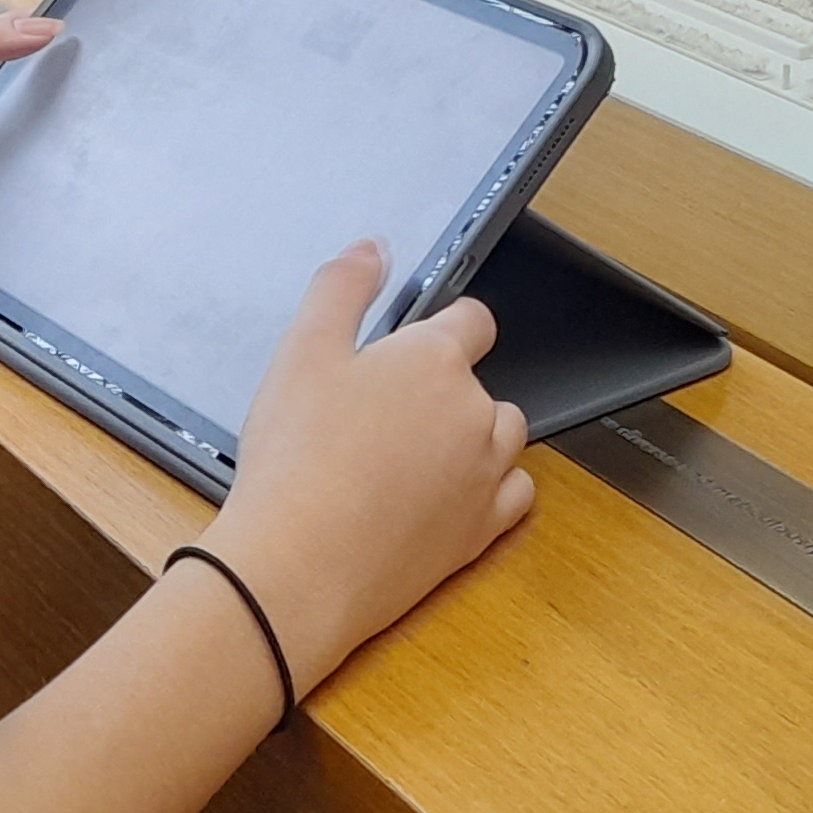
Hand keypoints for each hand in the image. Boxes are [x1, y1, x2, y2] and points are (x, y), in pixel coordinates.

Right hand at [202, 241, 532, 694]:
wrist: (301, 563)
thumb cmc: (297, 455)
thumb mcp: (303, 351)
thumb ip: (342, 287)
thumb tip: (374, 248)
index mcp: (435, 358)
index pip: (473, 321)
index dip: (444, 328)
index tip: (410, 350)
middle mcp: (475, 411)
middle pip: (485, 383)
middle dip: (449, 390)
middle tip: (387, 413)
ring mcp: (486, 474)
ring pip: (507, 436)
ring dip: (477, 436)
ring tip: (418, 454)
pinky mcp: (483, 532)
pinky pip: (516, 494)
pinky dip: (492, 488)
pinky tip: (449, 495)